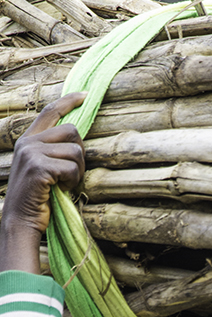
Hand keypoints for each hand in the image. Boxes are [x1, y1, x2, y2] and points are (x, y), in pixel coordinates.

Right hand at [0, 93, 85, 273]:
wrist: (20, 221)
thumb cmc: (37, 199)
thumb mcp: (43, 170)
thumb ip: (53, 152)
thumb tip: (77, 140)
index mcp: (28, 140)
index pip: (49, 112)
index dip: (68, 101)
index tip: (85, 95)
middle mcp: (28, 142)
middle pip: (72, 131)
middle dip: (81, 153)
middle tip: (73, 174)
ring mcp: (31, 153)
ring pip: (75, 151)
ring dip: (78, 171)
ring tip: (66, 184)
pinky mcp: (37, 167)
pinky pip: (71, 168)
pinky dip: (72, 182)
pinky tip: (61, 190)